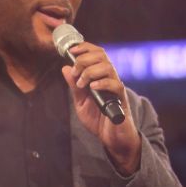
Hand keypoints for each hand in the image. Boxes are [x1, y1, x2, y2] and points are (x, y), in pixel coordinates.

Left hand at [62, 44, 141, 174]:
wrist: (112, 138)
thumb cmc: (98, 120)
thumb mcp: (81, 103)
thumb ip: (74, 87)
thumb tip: (65, 68)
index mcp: (100, 76)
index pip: (96, 53)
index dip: (84, 47)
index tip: (71, 51)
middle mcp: (110, 78)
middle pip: (102, 55)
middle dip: (84, 59)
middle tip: (75, 71)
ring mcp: (116, 88)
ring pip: (108, 67)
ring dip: (90, 71)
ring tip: (82, 83)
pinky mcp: (121, 100)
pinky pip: (115, 85)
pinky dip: (102, 83)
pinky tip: (92, 88)